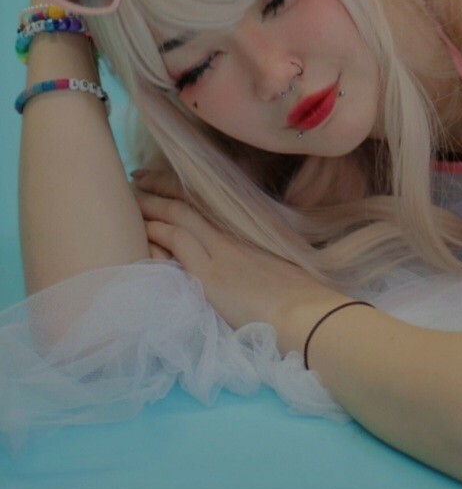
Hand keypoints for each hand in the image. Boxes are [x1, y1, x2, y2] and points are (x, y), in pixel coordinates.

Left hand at [132, 171, 342, 343]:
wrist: (306, 310)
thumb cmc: (298, 296)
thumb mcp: (273, 266)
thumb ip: (250, 259)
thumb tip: (235, 264)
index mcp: (244, 231)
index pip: (204, 202)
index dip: (178, 187)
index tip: (156, 178)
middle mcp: (229, 233)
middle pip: (186, 202)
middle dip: (157, 189)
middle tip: (134, 178)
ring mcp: (219, 250)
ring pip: (177, 217)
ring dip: (150, 207)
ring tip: (128, 199)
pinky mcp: (210, 272)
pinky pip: (176, 244)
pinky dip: (157, 234)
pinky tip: (141, 231)